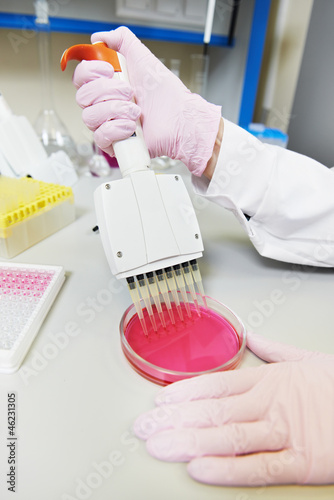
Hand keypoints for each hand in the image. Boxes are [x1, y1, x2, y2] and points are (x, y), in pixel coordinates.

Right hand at [73, 26, 221, 175]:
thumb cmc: (165, 93)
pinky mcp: (114, 144)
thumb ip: (120, 40)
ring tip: (135, 111)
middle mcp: (104, 104)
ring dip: (115, 110)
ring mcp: (108, 125)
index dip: (90, 72)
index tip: (110, 70)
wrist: (179, 118)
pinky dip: (116, 129)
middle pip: (82, 97)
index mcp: (107, 85)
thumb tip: (99, 37)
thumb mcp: (142, 56)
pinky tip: (132, 127)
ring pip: (89, 117)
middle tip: (130, 92)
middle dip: (108, 91)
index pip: (80, 78)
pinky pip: (100, 137)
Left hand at [133, 331, 333, 485]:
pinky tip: (198, 469)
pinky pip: (259, 467)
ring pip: (228, 436)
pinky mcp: (302, 463)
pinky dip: (227, 469)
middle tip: (144, 429)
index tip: (159, 402)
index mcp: (270, 380)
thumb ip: (274, 349)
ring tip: (159, 446)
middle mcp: (271, 404)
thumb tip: (252, 336)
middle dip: (175, 420)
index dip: (185, 394)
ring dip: (189, 441)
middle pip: (214, 411)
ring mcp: (285, 433)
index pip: (217, 385)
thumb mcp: (307, 359)